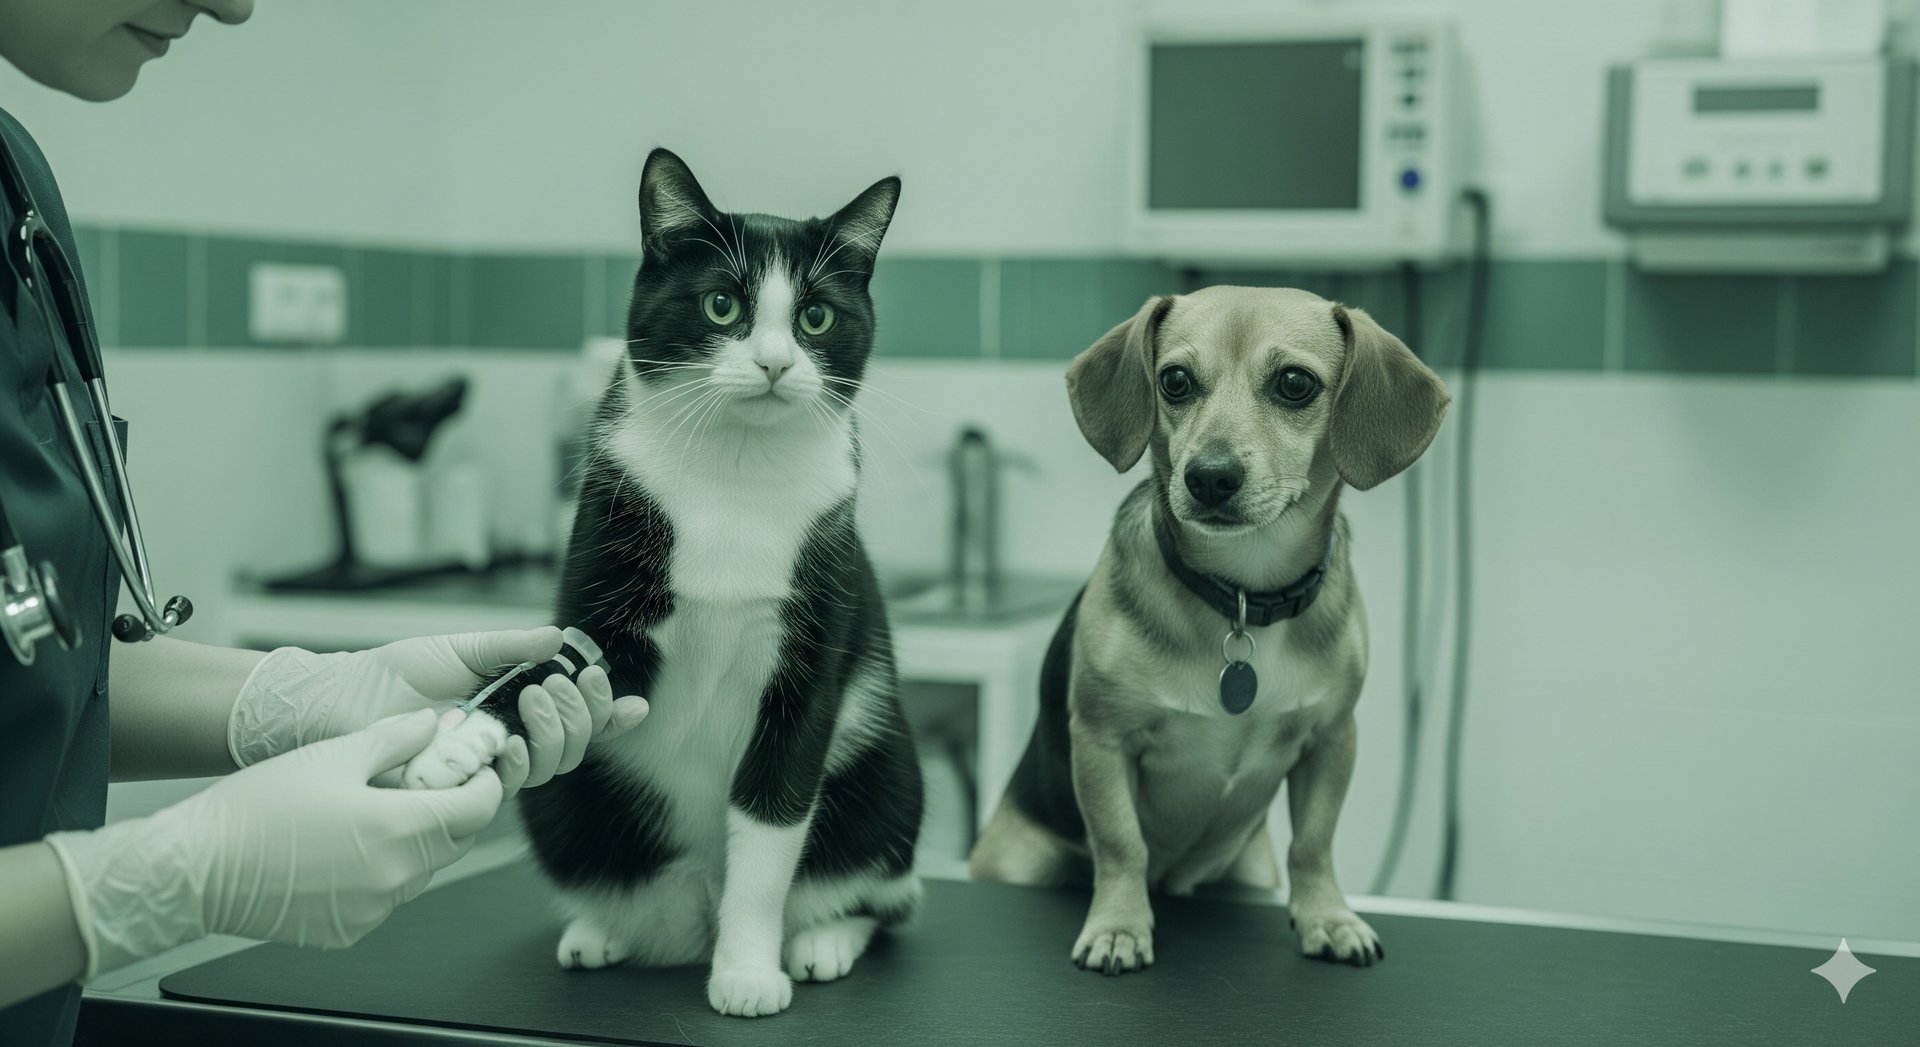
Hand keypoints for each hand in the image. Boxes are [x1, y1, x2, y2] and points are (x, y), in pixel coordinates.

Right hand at [45, 710, 506, 978]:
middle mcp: (395, 876)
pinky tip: (349, 848)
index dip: (486, 784)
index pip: (477, 809)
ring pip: (422, 870)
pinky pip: (385, 896)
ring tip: (382, 811)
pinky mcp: (347, 930)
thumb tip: (433, 724)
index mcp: (399, 829)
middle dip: (454, 810)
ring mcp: (373, 909)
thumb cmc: (257, 808)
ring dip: (418, 841)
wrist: (196, 868)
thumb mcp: (333, 754)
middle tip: (436, 782)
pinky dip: (383, 872)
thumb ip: (395, 737)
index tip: (480, 768)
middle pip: (455, 841)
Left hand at [229, 628, 648, 786]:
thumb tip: (560, 640)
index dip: (610, 717)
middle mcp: (511, 740)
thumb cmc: (395, 675)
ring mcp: (489, 766)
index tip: (632, 706)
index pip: (577, 718)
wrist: (344, 700)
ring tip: (532, 697)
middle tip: (558, 684)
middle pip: (576, 744)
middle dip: (584, 714)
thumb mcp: (462, 650)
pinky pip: (513, 784)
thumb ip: (513, 647)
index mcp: (516, 707)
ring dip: (557, 731)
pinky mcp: (464, 787)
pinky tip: (510, 742)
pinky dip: (522, 761)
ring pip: (554, 765)